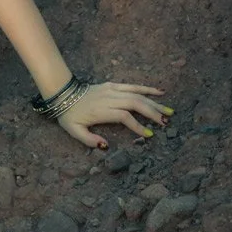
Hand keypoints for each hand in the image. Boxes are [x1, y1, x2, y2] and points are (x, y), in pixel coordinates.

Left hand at [55, 82, 172, 149]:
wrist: (63, 93)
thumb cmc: (69, 115)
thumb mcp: (74, 130)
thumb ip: (89, 140)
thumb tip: (106, 147)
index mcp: (101, 110)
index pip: (124, 117)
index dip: (137, 126)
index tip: (148, 135)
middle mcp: (109, 98)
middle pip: (134, 103)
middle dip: (152, 113)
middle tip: (166, 122)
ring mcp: (112, 90)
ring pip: (136, 94)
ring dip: (154, 103)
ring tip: (168, 111)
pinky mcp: (112, 85)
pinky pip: (132, 85)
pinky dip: (146, 88)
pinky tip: (160, 92)